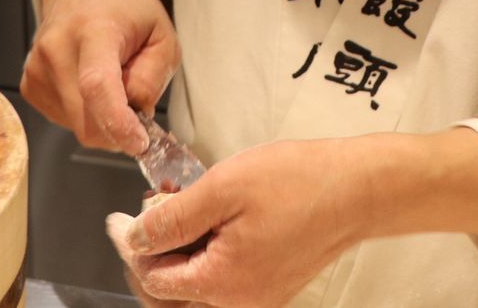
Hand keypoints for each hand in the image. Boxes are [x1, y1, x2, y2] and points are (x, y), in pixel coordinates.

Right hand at [21, 0, 177, 153]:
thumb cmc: (127, 9)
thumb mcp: (162, 34)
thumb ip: (153, 76)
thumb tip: (136, 115)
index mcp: (93, 30)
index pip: (97, 85)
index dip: (117, 122)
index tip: (139, 142)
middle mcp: (56, 48)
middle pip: (86, 119)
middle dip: (119, 129)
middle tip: (138, 108)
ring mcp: (37, 68)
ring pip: (77, 126)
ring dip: (102, 119)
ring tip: (112, 83)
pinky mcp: (29, 83)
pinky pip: (64, 121)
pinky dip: (85, 114)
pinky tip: (90, 86)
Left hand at [106, 138, 366, 306]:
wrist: (358, 188)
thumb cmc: (301, 181)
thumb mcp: (224, 187)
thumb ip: (174, 217)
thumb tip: (135, 237)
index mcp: (224, 283)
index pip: (153, 277)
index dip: (130, 244)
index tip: (120, 218)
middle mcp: (240, 301)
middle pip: (169, 294)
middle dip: (150, 254)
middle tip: (146, 214)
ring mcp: (257, 297)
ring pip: (194, 291)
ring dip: (176, 256)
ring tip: (176, 212)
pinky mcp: (270, 285)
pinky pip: (221, 282)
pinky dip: (203, 257)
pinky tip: (206, 221)